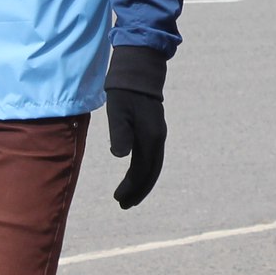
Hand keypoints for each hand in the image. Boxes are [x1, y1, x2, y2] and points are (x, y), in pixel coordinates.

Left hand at [103, 47, 166, 209]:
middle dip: (138, 190)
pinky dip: (144, 169)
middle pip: (151, 172)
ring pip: (153, 165)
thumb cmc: (125, 90)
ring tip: (128, 195)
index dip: (132, 187)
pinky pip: (151, 156)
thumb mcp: (118, 111)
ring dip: (142, 182)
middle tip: (123, 205)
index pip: (142, 171)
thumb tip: (120, 156)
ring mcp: (157, 134)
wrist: (139, 69)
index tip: (118, 199)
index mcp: (151, 137)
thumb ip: (120, 133)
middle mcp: (158, 139)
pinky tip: (134, 172)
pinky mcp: (153, 129)